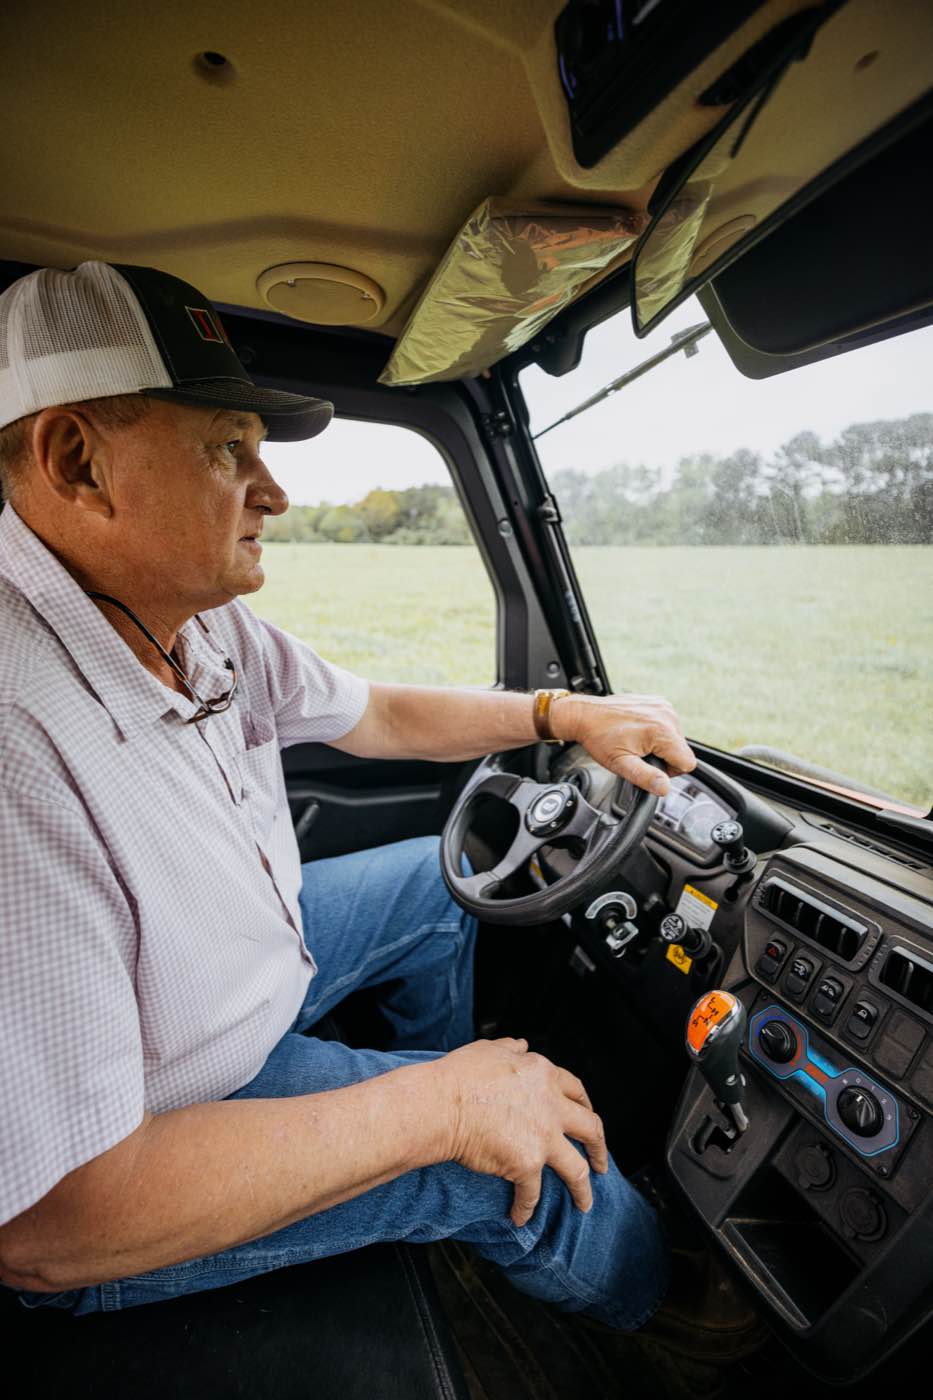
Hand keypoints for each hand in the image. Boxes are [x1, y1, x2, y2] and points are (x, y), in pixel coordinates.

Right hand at [431, 1037, 607, 1226]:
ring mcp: (542, 1137)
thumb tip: (522, 1044)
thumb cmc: (459, 1075)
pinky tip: (520, 1217)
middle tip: (602, 1163)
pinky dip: (526, 1208)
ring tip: (585, 1204)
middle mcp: (551, 1105)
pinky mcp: (527, 1164)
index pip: (576, 1090)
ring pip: (577, 1170)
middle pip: (590, 1129)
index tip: (586, 1114)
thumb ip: (511, 1048)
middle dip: (600, 1148)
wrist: (441, 1104)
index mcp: (544, 1075)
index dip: (584, 1104)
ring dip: (583, 1189)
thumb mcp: (490, 1049)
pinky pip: (533, 1194)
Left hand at [551, 692, 695, 795]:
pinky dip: (657, 731)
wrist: (586, 715)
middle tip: (639, 754)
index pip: (687, 763)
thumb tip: (665, 788)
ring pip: (676, 739)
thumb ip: (646, 777)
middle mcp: (667, 715)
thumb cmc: (599, 738)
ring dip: (660, 744)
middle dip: (663, 757)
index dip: (669, 771)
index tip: (649, 765)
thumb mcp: (621, 764)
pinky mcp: (659, 702)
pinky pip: (669, 725)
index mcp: (661, 731)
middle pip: (682, 751)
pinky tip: (638, 731)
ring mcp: (663, 706)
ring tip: (637, 742)